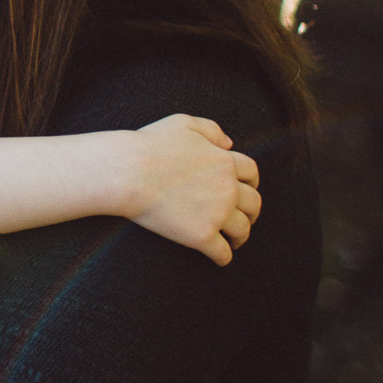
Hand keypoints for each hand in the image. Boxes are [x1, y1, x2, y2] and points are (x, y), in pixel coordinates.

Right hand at [124, 114, 260, 265]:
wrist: (128, 173)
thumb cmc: (149, 145)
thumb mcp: (182, 123)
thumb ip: (211, 129)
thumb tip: (229, 144)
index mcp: (225, 161)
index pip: (251, 173)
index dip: (251, 183)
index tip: (246, 190)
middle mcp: (228, 188)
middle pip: (253, 204)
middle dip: (252, 213)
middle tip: (244, 219)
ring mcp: (217, 213)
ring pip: (242, 230)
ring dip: (241, 237)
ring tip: (233, 241)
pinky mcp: (202, 236)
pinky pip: (222, 253)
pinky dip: (224, 257)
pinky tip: (218, 258)